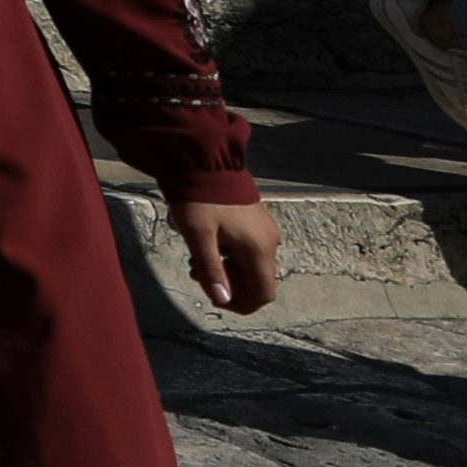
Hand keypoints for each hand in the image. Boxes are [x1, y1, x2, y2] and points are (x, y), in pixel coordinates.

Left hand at [171, 195, 281, 313]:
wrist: (206, 162)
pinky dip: (231, 256)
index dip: (241, 304)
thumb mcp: (199, 236)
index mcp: (259, 249)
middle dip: (229, 285)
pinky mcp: (258, 221)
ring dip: (227, 270)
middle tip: (198, 273)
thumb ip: (211, 270)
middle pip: (257, 281)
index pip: (263, 294)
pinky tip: (208, 245)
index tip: (214, 297)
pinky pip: (249, 250)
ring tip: (197, 260)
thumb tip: (221, 300)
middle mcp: (270, 242)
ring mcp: (266, 230)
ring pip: (251, 265)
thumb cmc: (200, 200)